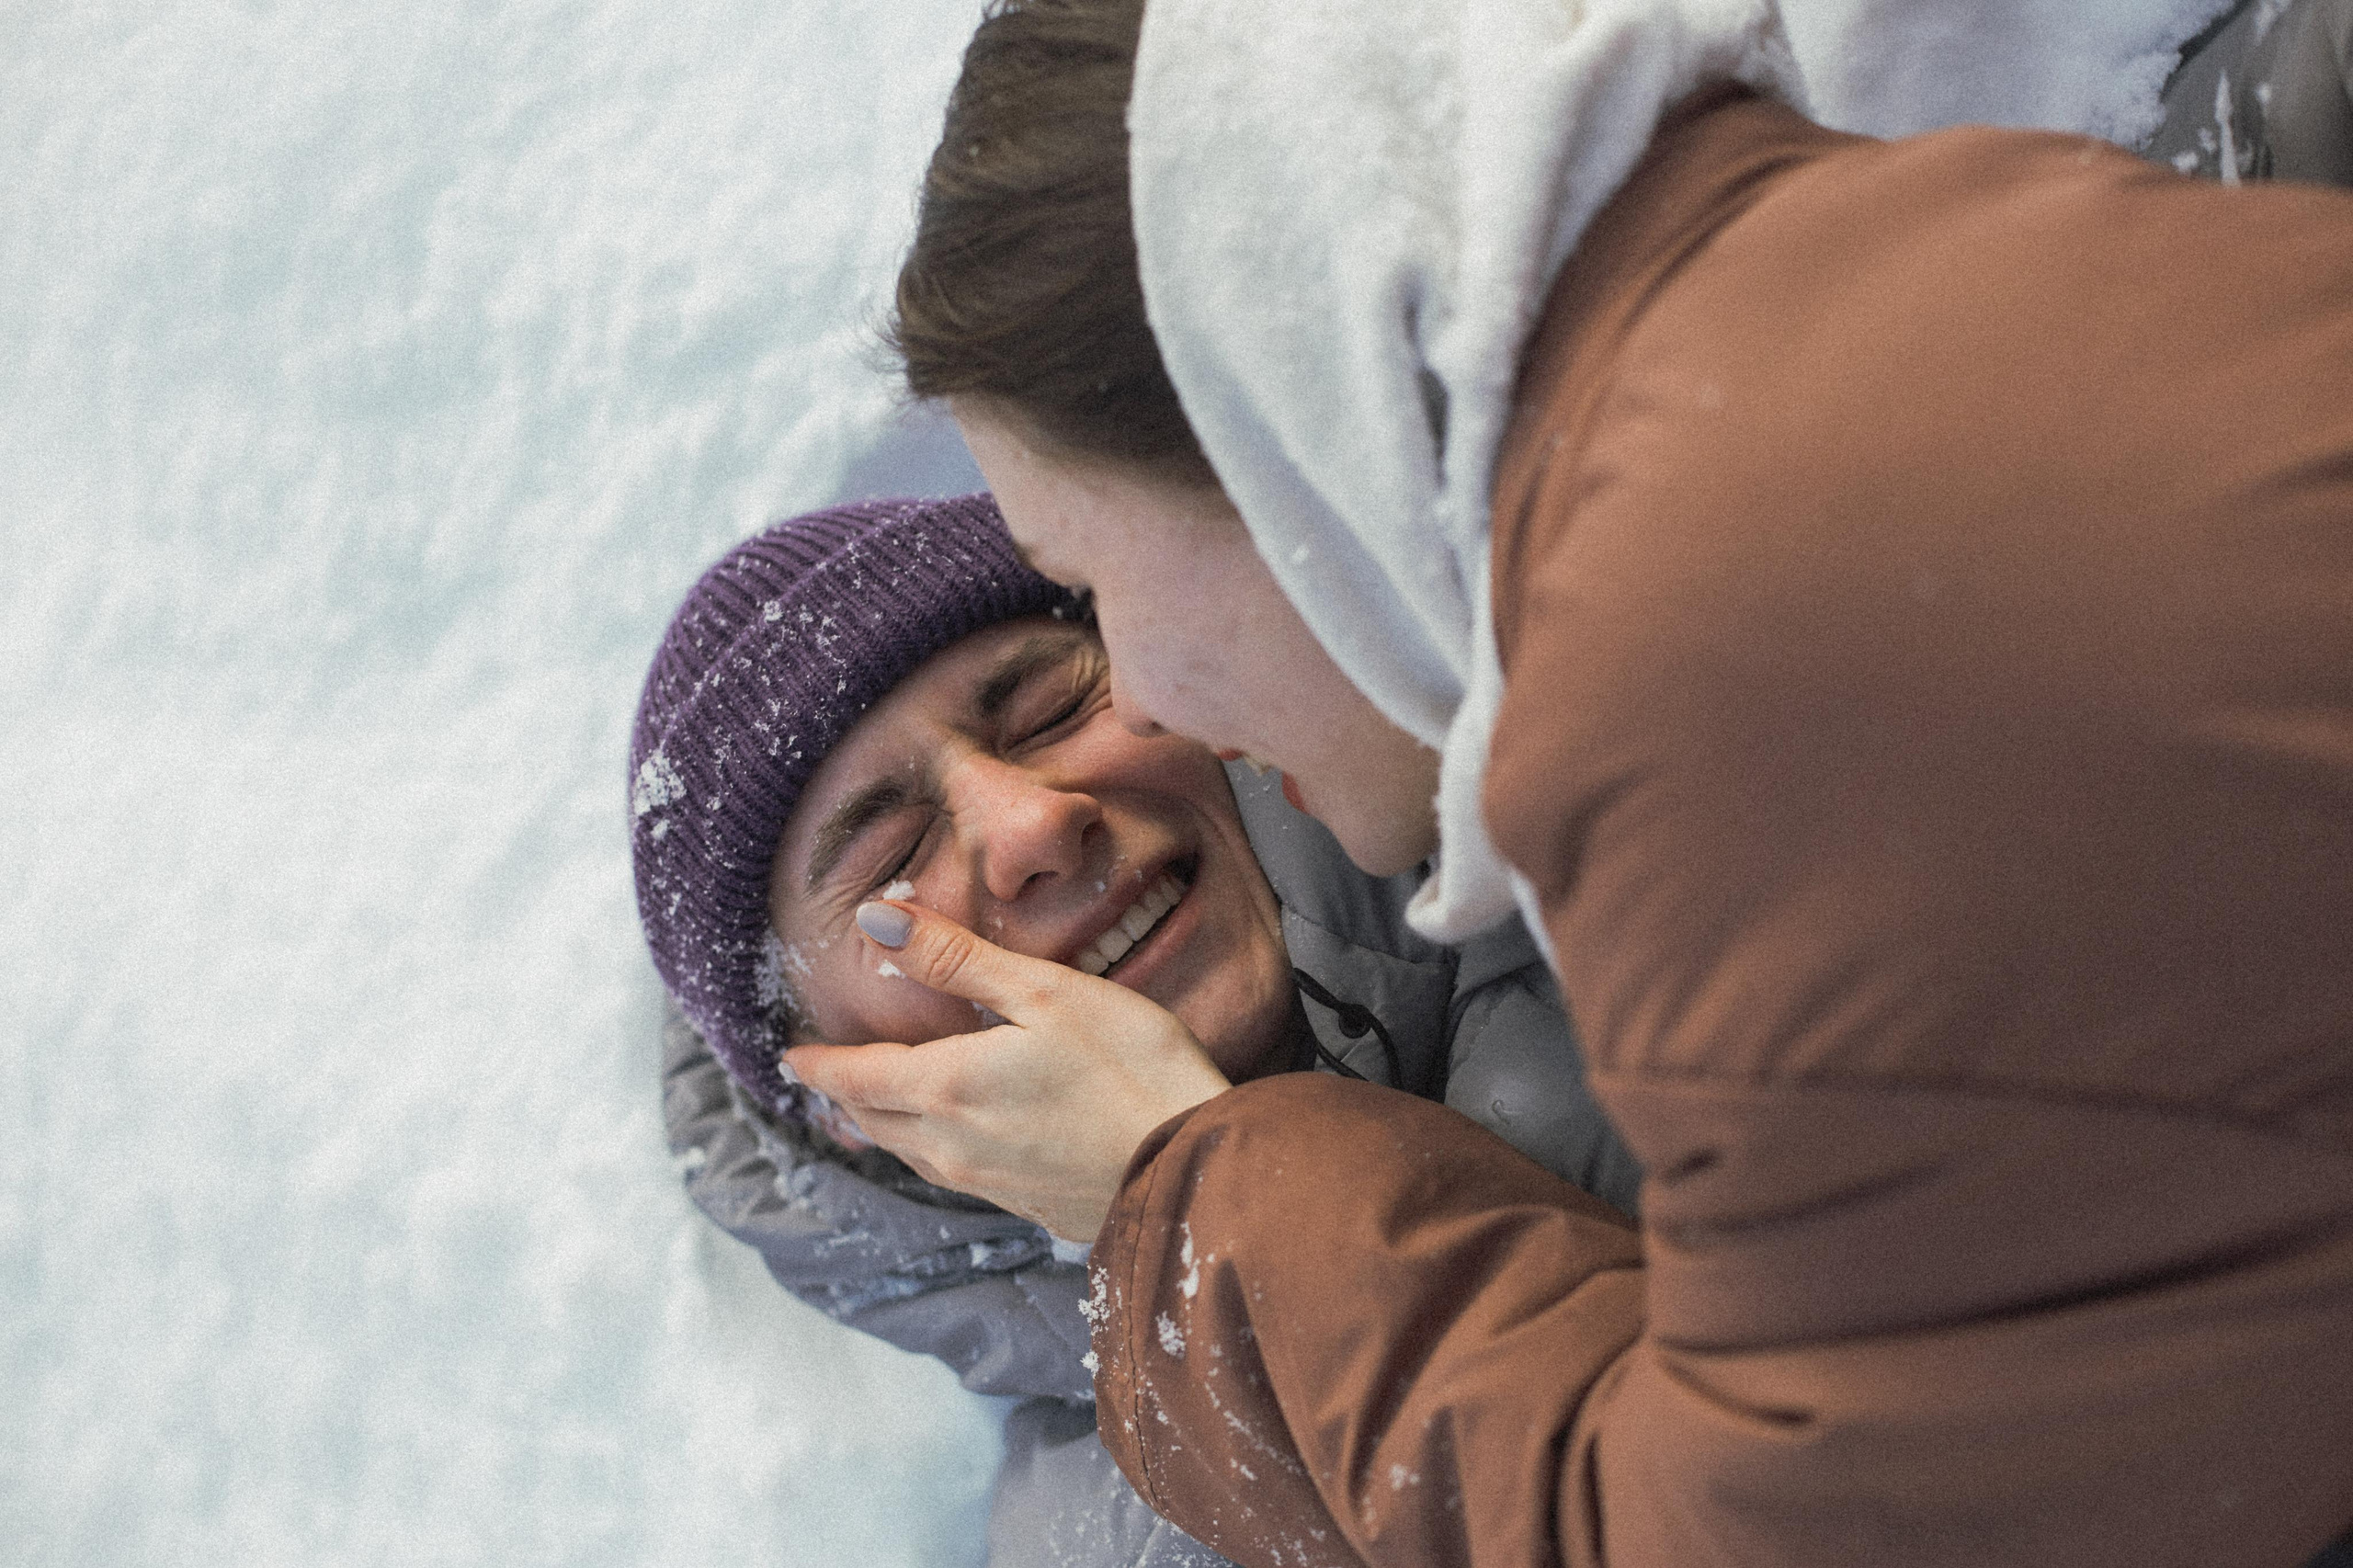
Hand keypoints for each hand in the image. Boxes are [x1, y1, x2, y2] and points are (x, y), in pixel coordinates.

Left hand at [782, 899, 1230, 1241]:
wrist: (1196, 1174)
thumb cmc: (1131, 1069)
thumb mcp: (1046, 993)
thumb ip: (956, 959)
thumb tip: (876, 920)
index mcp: (946, 1088)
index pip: (854, 1078)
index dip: (817, 1066)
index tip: (789, 1057)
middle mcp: (952, 1147)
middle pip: (874, 1120)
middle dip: (844, 1095)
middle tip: (825, 1076)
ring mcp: (990, 1184)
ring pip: (912, 1153)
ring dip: (884, 1125)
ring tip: (874, 1105)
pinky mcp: (1029, 1206)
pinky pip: (955, 1174)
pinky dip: (931, 1149)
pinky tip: (953, 1140)